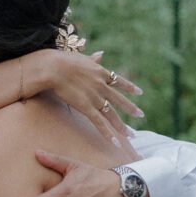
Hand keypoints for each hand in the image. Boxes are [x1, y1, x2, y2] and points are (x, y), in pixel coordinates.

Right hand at [28, 48, 142, 147]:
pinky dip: (108, 133)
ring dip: (122, 126)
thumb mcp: (82, 58)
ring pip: (112, 115)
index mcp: (101, 73)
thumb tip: (101, 54)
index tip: (140, 92)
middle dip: (131, 109)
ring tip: (132, 135)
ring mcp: (95, 98)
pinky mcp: (86, 107)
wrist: (55, 68)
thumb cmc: (64, 60)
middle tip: (141, 115)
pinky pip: (99, 123)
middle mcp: (102, 86)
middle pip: (120, 100)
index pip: (120, 82)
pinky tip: (115, 143)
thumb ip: (93, 59)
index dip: (130, 87)